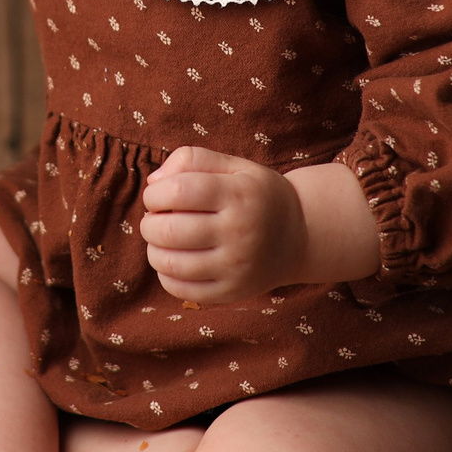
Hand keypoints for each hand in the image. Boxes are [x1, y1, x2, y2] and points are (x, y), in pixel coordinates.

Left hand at [138, 147, 309, 305]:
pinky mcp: (232, 292)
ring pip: (170, 263)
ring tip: (163, 240)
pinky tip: (175, 260)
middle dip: (149, 223)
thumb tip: (154, 183)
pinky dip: (166, 274)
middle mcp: (240, 233)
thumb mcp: (234, 166)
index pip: (178, 192)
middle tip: (155, 219)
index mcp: (239, 195)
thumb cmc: (257, 195)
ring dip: (154, 249)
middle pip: (170, 231)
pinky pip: (180, 289)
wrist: (301, 236)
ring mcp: (236, 267)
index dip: (154, 194)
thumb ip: (192, 160)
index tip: (156, 196)